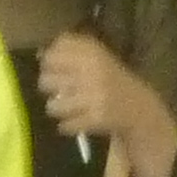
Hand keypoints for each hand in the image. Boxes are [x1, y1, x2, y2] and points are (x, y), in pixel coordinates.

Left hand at [34, 31, 162, 151]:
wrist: (137, 107)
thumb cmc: (109, 79)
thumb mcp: (95, 57)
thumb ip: (69, 50)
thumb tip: (39, 53)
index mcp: (92, 53)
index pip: (52, 54)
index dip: (47, 63)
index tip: (54, 69)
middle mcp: (92, 72)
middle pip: (46, 80)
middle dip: (49, 88)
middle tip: (60, 90)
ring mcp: (94, 96)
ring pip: (52, 106)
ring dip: (57, 109)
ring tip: (68, 107)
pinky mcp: (96, 118)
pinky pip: (64, 125)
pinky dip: (67, 126)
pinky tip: (76, 121)